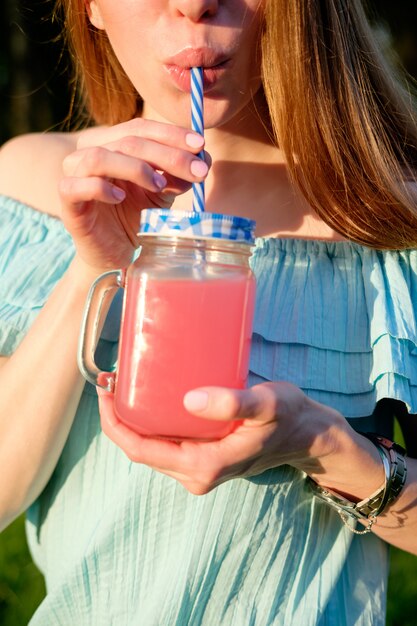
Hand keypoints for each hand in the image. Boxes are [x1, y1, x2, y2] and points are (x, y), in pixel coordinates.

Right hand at [59, 118, 208, 271]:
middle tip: (196, 171)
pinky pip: (77, 186)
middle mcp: (90, 153)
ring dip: (135, 168)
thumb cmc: (135, 217)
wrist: (114, 252)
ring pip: (99, 157)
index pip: (140, 128)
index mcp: (112, 144)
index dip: (171, 134)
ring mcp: (75, 176)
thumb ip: (177, 175)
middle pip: (127, 141)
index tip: (200, 145)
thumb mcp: (161, 193)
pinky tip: (121, 198)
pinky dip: (100, 188)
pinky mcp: (67, 201)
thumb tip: (204, 159)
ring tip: (159, 185)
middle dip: (166, 155)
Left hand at [97, 380, 347, 493]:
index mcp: (204, 465)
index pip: (141, 450)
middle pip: (140, 450)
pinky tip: (151, 397)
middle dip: (118, 418)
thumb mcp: (267, 404)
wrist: (308, 435)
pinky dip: (152, 423)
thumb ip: (234, 403)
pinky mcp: (204, 459)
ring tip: (125, 385)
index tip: (105, 391)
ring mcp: (200, 469)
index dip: (115, 423)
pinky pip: (166, 443)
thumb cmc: (290, 417)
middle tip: (111, 380)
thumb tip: (190, 399)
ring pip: (151, 448)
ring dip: (133, 421)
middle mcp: (197, 474)